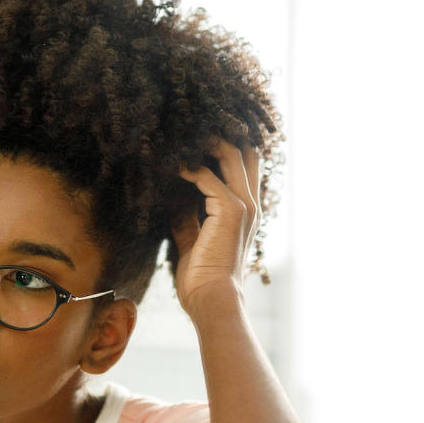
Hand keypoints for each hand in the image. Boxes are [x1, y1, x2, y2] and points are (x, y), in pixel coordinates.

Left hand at [172, 139, 260, 315]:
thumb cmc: (202, 278)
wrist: (212, 299)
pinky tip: (173, 165)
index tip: (202, 133)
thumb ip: (187, 218)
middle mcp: (251, 204)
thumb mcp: (192, 241)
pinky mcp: (231, 210)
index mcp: (246, 211)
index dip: (230, 145)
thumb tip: (173, 200)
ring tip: (182, 133)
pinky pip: (208, 177)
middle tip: (193, 123)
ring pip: (232, 155)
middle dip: (221, 133)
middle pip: (245, 152)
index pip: (247, 166)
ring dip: (206, 142)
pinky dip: (189, 168)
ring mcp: (244, 206)